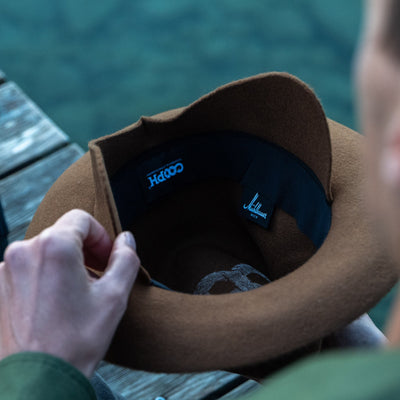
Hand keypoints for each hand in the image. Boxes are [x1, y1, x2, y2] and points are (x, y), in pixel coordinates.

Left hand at [0, 209, 139, 376]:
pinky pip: (27, 268)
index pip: (82, 219)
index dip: (101, 236)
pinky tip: (56, 300)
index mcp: (54, 246)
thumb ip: (125, 259)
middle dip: (84, 249)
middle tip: (98, 275)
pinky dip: (44, 275)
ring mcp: (6, 269)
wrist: (37, 382)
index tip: (107, 258)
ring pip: (44, 250)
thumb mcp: (115, 296)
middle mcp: (24, 250)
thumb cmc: (76, 341)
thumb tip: (126, 240)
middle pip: (62, 233)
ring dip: (65, 262)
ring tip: (77, 291)